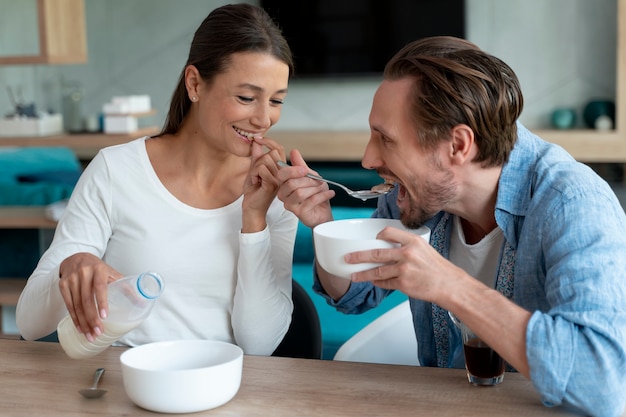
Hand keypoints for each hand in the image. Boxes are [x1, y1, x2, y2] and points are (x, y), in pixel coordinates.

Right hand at [58, 253, 122, 340]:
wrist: (77, 258)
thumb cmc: (99, 269)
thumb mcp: (113, 274)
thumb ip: (127, 287)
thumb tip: (142, 303)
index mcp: (99, 269)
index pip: (100, 287)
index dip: (102, 302)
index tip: (104, 317)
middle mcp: (84, 273)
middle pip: (86, 300)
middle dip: (92, 319)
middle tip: (98, 332)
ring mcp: (71, 279)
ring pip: (76, 305)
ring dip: (83, 322)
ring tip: (90, 335)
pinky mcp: (63, 285)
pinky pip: (68, 305)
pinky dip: (74, 318)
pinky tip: (80, 327)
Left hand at [241, 136, 285, 231]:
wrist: (251, 207)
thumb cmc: (254, 190)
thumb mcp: (254, 170)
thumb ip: (256, 156)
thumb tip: (256, 141)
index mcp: (280, 169)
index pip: (279, 148)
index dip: (269, 141)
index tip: (257, 139)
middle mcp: (283, 173)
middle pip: (270, 153)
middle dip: (258, 161)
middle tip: (255, 173)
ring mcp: (279, 179)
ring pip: (265, 160)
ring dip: (254, 169)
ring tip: (255, 179)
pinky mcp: (272, 184)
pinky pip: (261, 169)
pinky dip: (253, 174)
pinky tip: (255, 182)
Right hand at [277, 149, 334, 227]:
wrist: (323, 211)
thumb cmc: (315, 194)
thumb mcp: (310, 176)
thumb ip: (300, 165)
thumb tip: (294, 151)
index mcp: (284, 184)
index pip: (282, 175)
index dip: (293, 171)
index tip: (306, 170)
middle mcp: (284, 194)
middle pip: (291, 184)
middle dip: (309, 180)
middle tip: (319, 181)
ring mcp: (290, 205)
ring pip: (299, 193)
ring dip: (315, 189)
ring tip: (323, 188)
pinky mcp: (299, 213)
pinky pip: (310, 201)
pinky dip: (323, 195)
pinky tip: (330, 193)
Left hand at [347, 226, 465, 306]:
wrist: (449, 284)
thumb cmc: (438, 268)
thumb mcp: (424, 248)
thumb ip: (406, 246)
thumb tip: (388, 247)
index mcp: (412, 241)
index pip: (388, 232)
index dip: (377, 236)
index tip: (371, 240)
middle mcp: (407, 254)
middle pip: (376, 253)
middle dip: (358, 256)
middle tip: (348, 258)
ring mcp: (404, 269)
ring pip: (376, 271)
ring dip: (363, 274)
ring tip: (353, 275)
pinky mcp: (403, 284)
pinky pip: (385, 283)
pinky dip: (377, 282)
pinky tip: (372, 281)